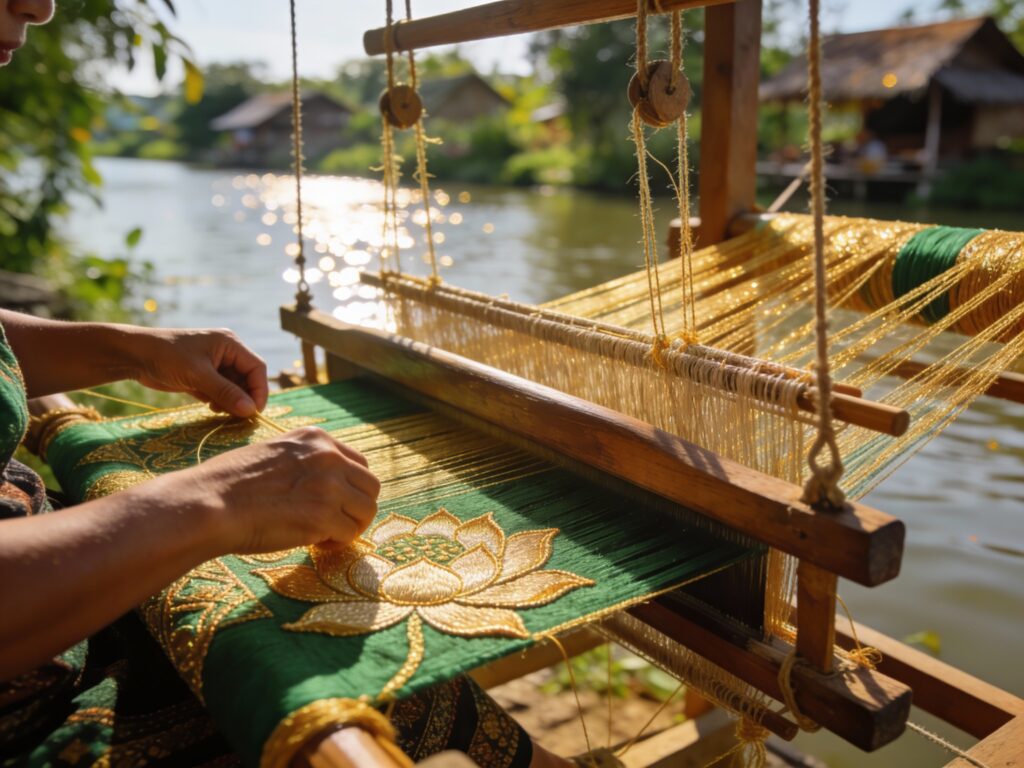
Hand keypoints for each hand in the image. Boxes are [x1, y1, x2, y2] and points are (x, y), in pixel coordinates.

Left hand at [126, 327, 268, 417]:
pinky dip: (219, 401)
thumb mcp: (198, 375)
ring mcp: (214, 365)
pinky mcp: (203, 376)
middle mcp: (226, 353)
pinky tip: (210, 407)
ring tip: (219, 411)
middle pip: (247, 379)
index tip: (254, 411)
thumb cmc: (167, 357)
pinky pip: (221, 391)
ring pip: (234, 387)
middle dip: (244, 398)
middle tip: (237, 416)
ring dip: (231, 402)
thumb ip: (226, 393)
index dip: (259, 390)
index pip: (256, 368)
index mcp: (230, 344)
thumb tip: (250, 411)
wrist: (133, 356)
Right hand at [154, 426, 380, 554]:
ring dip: (350, 526)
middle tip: (336, 523)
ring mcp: (328, 486)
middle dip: (357, 507)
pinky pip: (349, 534)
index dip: (351, 487)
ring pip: (366, 511)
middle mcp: (328, 457)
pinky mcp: (323, 517)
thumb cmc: (231, 483)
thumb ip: (304, 461)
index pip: (359, 462)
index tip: (336, 502)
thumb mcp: (273, 452)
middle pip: (371, 486)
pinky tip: (315, 543)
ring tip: (326, 535)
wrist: (209, 503)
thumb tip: (325, 483)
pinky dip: (336, 543)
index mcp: (316, 439)